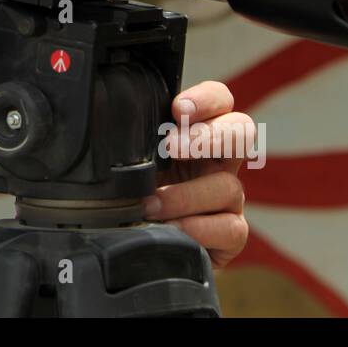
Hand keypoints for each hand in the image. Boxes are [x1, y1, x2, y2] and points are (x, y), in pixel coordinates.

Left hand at [144, 80, 253, 269]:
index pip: (218, 100)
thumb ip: (128, 140)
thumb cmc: (132, 197)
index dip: (206, 99)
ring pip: (229, 185)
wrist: (138, 246)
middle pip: (241, 131)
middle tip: (171, 147)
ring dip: (186, 194)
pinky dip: (200, 228)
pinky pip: (231, 228)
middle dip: (208, 136)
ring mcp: (229, 198)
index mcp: (195, 134)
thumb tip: (105, 121)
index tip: (178, 109)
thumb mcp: (129, 163)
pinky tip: (174, 229)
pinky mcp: (231, 234)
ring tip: (151, 205)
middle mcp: (218, 161)